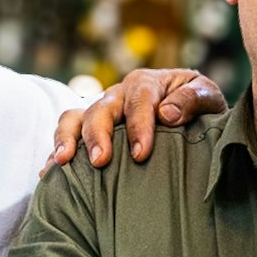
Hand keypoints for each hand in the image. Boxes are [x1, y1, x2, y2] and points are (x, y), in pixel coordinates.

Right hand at [43, 68, 226, 173]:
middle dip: (98, 134)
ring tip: (64, 162)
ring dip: (67, 138)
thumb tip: (167, 113)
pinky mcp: (92, 130)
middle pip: (101, 108)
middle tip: (100, 161)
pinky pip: (68, 135)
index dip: (138, 126)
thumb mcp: (208, 98)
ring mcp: (102, 112)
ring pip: (75, 117)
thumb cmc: (201, 108)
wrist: (194, 115)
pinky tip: (48, 173)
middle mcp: (119, 94)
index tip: (140, 154)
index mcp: (147, 83)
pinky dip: (56, 151)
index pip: (139, 100)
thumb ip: (193, 99)